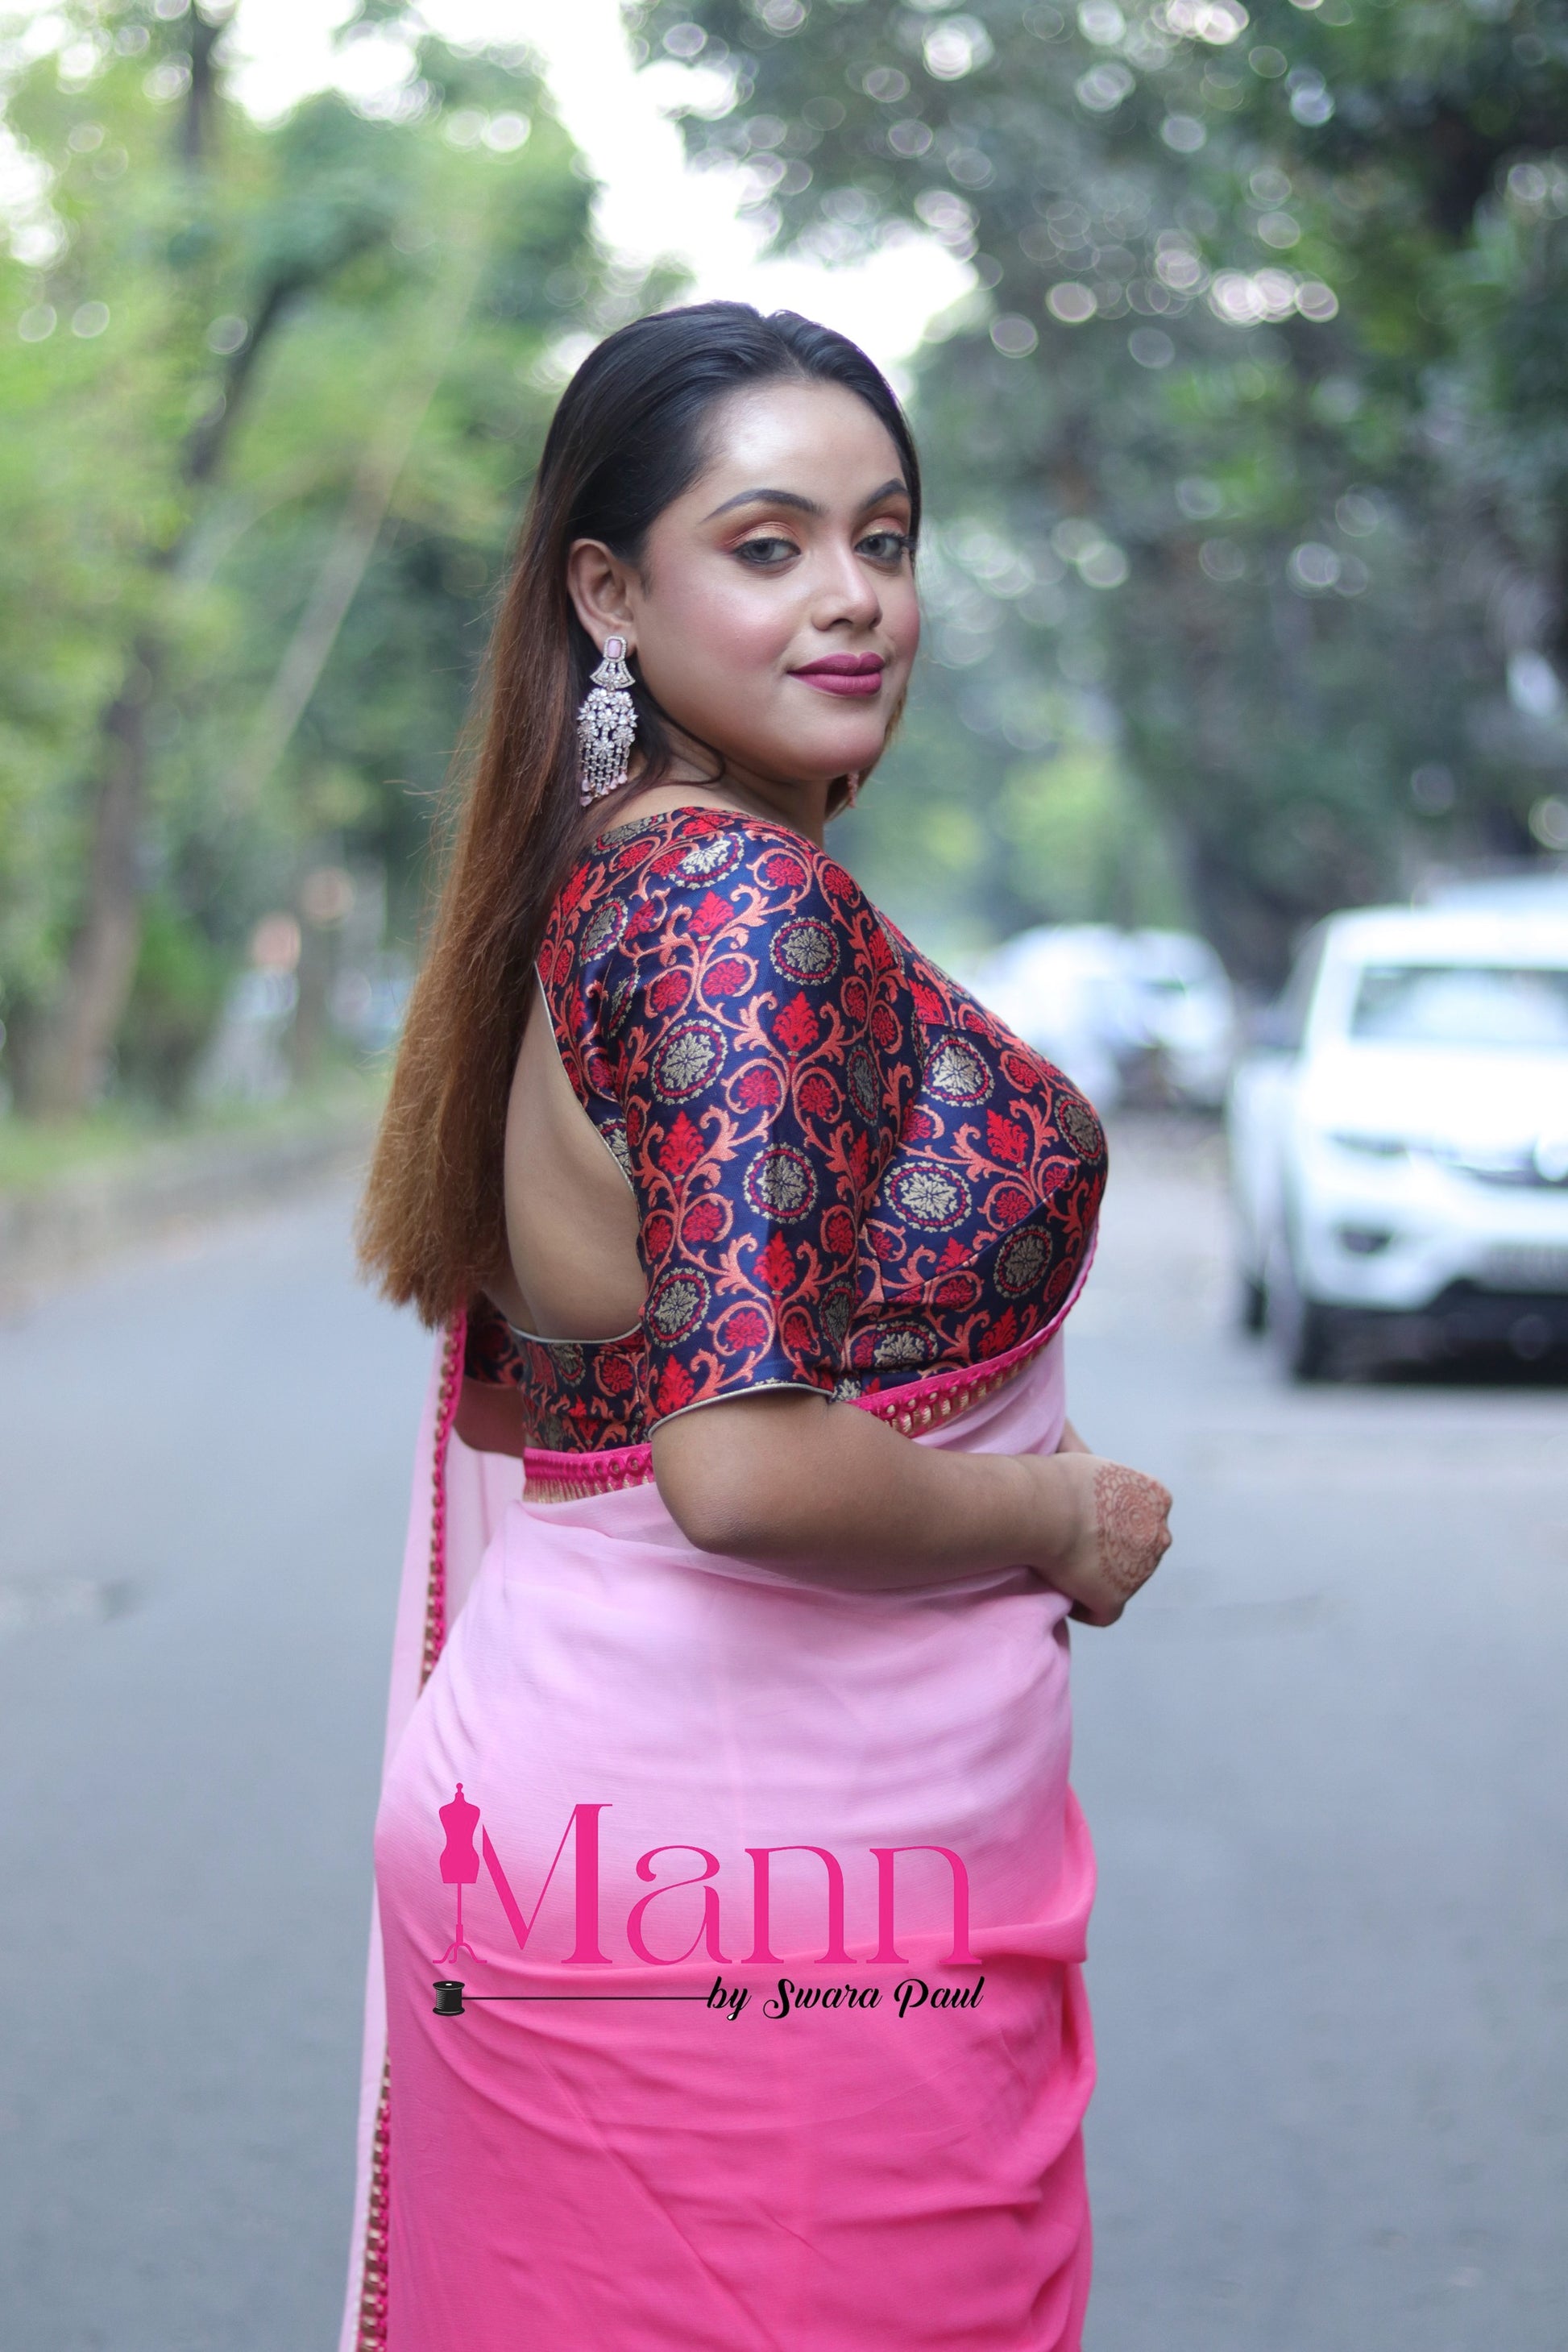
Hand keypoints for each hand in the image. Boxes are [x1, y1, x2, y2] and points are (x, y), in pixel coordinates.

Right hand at [1030, 1451, 1172, 1626]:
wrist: (1046, 1508)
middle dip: (1113, 1549)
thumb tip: (1063, 1428)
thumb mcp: (1082, 1454)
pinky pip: (1102, 1613)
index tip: (1085, 1522)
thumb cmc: (1057, 1478)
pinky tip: (1064, 1594)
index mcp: (1157, 1498)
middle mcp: (1159, 1535)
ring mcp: (1141, 1572)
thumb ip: (1087, 1454)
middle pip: (1137, 1549)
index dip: (1114, 1522)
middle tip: (1072, 1545)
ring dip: (1099, 1577)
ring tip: (1064, 1568)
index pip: (1143, 1516)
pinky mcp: (1115, 1600)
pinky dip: (1085, 1607)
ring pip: (1122, 1580)